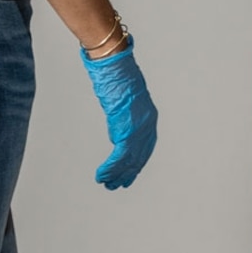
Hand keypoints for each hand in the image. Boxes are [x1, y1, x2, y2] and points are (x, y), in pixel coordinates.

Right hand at [84, 45, 157, 191]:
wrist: (116, 68)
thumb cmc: (118, 80)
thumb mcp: (124, 104)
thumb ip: (124, 121)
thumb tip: (118, 136)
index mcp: (149, 117)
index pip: (146, 147)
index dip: (137, 163)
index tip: (130, 173)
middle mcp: (147, 124)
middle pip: (138, 156)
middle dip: (127, 172)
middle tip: (116, 184)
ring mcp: (138, 127)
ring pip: (129, 160)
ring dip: (116, 174)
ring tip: (106, 183)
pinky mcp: (127, 129)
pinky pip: (120, 156)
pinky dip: (110, 168)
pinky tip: (102, 175)